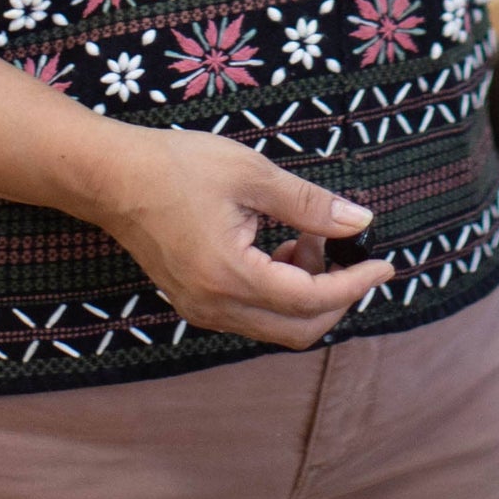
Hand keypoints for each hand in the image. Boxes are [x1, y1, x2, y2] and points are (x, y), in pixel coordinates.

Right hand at [93, 126, 393, 349]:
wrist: (113, 178)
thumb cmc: (180, 167)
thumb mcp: (254, 176)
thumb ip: (311, 205)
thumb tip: (360, 221)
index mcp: (230, 276)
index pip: (310, 301)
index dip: (355, 285)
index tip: (385, 264)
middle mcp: (214, 306)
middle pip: (296, 330)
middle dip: (337, 297)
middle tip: (351, 252)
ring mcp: (201, 309)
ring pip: (274, 325)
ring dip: (308, 292)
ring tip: (309, 237)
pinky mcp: (196, 301)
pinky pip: (252, 313)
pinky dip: (281, 290)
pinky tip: (285, 246)